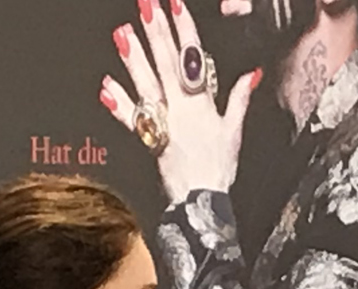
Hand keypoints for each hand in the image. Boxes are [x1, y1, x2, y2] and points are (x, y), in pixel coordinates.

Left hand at [101, 0, 261, 203]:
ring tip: (122, 32)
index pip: (194, 57)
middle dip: (157, 31)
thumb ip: (240, 99)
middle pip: (167, 64)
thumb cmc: (219, 168)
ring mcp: (164, 123)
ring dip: (134, 59)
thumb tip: (251, 73)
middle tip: (146, 4)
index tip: (175, 4)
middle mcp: (181, 109)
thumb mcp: (234, 131)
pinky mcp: (150, 140)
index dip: (184, 28)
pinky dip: (120, 104)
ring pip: (147, 85)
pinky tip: (105, 85)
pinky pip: (133, 120)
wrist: (202, 200)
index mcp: (202, 103)